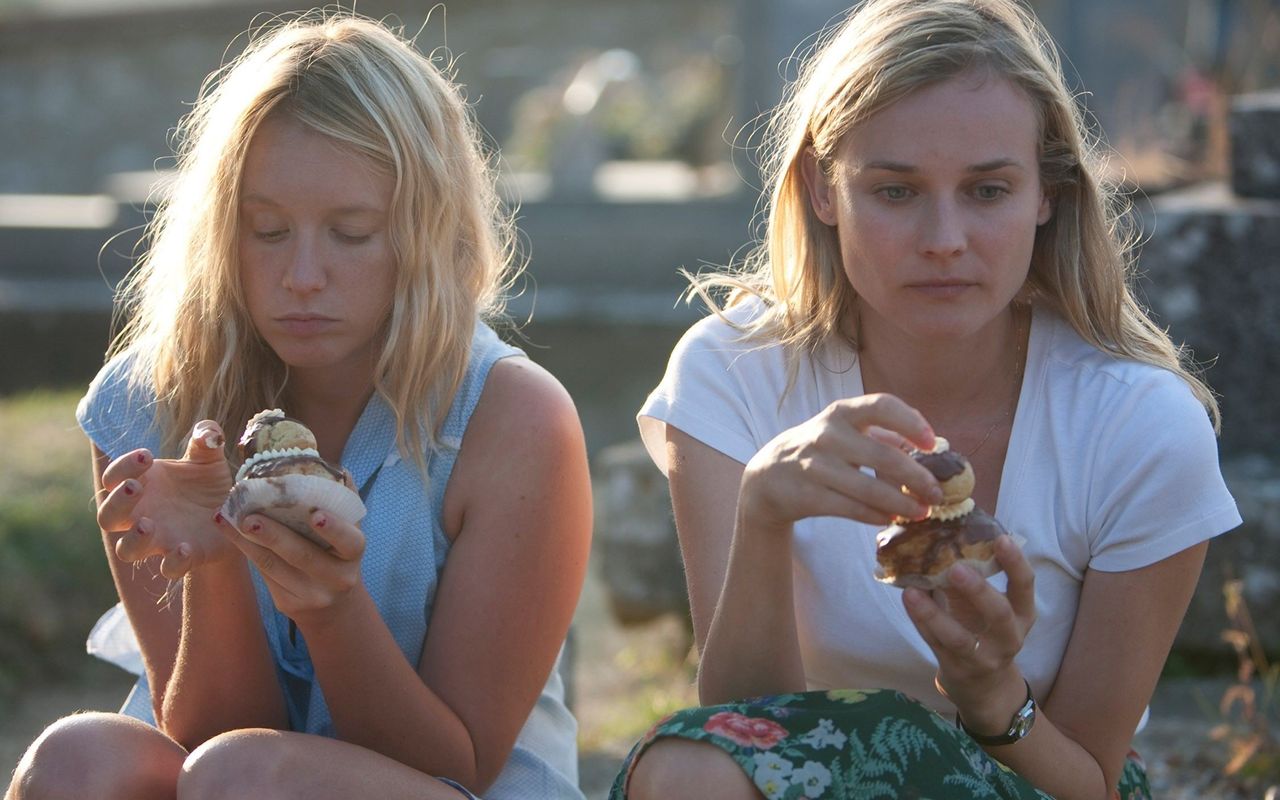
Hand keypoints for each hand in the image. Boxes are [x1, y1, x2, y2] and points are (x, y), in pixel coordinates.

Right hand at [96, 421, 235, 577]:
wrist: (235, 516)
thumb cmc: (209, 484)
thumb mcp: (210, 459)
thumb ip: (207, 440)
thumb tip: (208, 432)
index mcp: (144, 485)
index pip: (114, 478)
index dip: (122, 467)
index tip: (146, 455)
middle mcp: (143, 514)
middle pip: (107, 516)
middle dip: (116, 502)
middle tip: (135, 487)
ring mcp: (160, 539)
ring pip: (127, 549)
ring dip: (134, 538)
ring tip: (148, 524)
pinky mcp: (184, 557)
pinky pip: (169, 568)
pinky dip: (173, 561)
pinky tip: (184, 547)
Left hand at [224, 509, 366, 620]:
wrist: (334, 604)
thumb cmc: (338, 554)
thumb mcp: (348, 534)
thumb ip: (342, 505)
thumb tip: (338, 468)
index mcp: (353, 554)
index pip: (349, 541)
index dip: (334, 529)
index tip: (316, 515)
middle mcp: (337, 578)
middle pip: (303, 556)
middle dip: (274, 536)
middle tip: (250, 518)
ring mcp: (312, 594)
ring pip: (275, 566)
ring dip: (248, 542)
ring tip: (229, 520)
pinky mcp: (288, 603)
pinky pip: (264, 575)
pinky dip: (245, 551)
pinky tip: (229, 532)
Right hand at [738, 393, 942, 530]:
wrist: (769, 476)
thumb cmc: (821, 450)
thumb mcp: (846, 431)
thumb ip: (886, 434)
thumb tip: (933, 447)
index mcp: (842, 413)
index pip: (881, 406)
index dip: (911, 422)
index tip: (932, 443)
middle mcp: (827, 435)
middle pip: (882, 456)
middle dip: (917, 478)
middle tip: (938, 495)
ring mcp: (815, 466)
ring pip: (869, 488)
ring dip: (901, 504)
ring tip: (922, 513)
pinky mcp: (807, 495)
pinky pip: (851, 508)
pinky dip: (876, 515)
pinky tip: (891, 519)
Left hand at [902, 535, 1037, 731]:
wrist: (984, 685)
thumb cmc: (984, 628)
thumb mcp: (991, 605)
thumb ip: (975, 575)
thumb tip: (944, 533)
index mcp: (1022, 613)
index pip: (1026, 585)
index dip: (1015, 563)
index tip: (1001, 539)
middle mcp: (1008, 636)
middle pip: (998, 614)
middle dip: (977, 590)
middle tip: (956, 567)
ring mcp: (983, 657)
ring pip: (959, 638)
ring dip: (934, 614)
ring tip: (913, 591)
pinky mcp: (957, 668)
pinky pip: (936, 643)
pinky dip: (920, 622)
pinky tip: (908, 600)